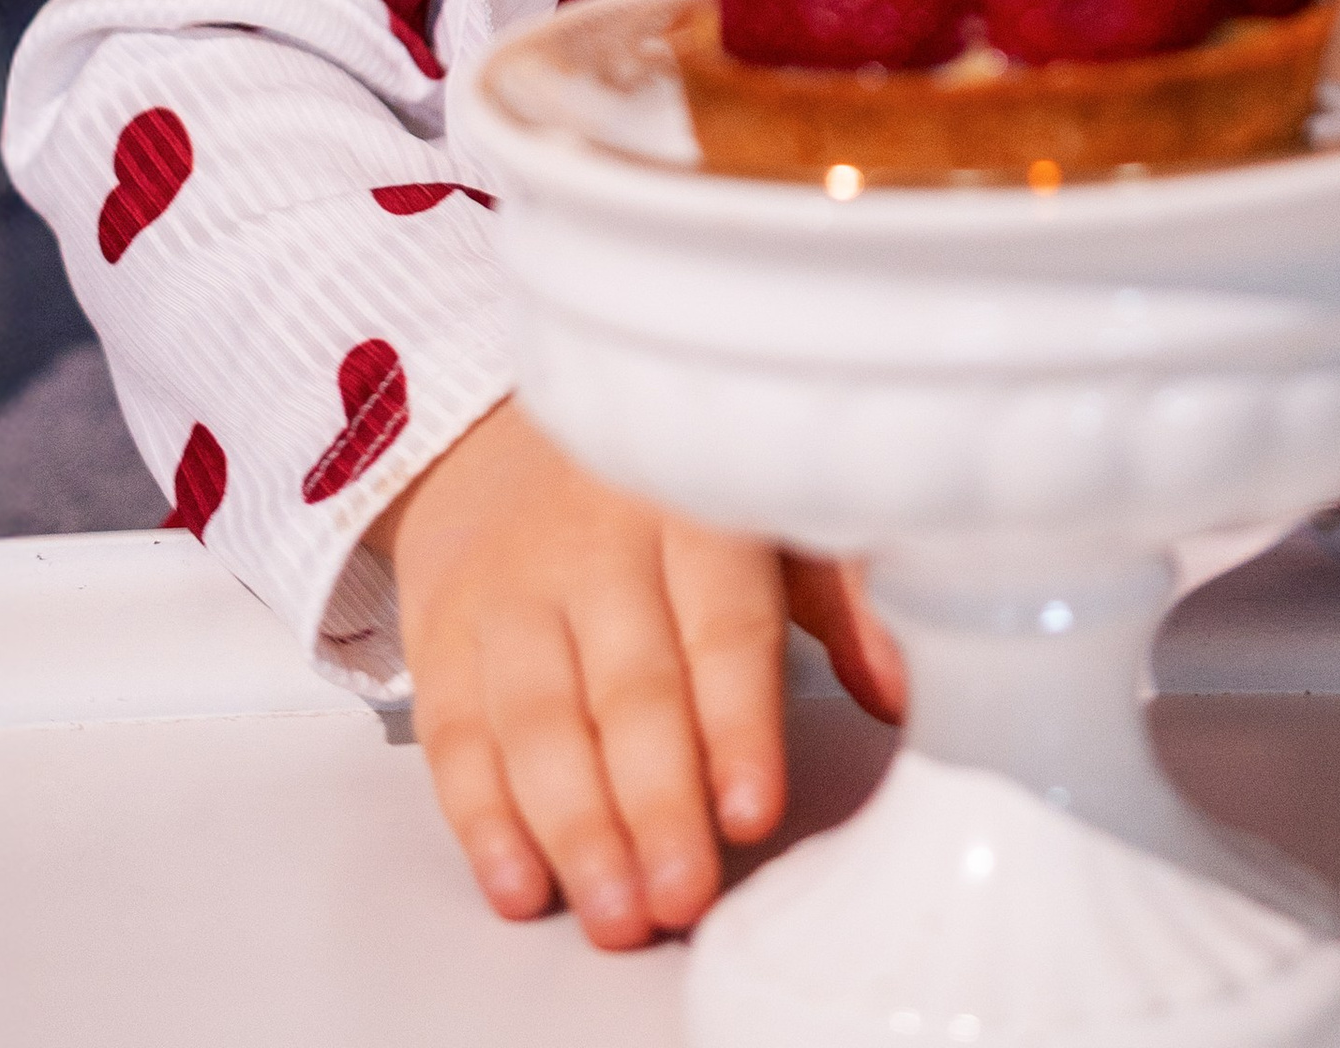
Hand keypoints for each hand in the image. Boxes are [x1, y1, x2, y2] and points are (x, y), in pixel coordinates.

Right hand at [371, 399, 904, 946]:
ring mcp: (511, 586)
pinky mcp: (443, 630)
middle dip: (657, 803)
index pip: (721, 625)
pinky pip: (458, 733)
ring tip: (616, 907)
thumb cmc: (658, 495)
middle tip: (681, 893)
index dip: (737, 723)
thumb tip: (897, 690)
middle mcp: (595, 540)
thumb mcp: (759, 513)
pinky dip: (483, 818)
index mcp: (693, 503)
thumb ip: (836, 597)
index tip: (752, 809)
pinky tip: (520, 878)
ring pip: (540, 719)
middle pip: (630, 688)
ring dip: (577, 828)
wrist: (496, 433)